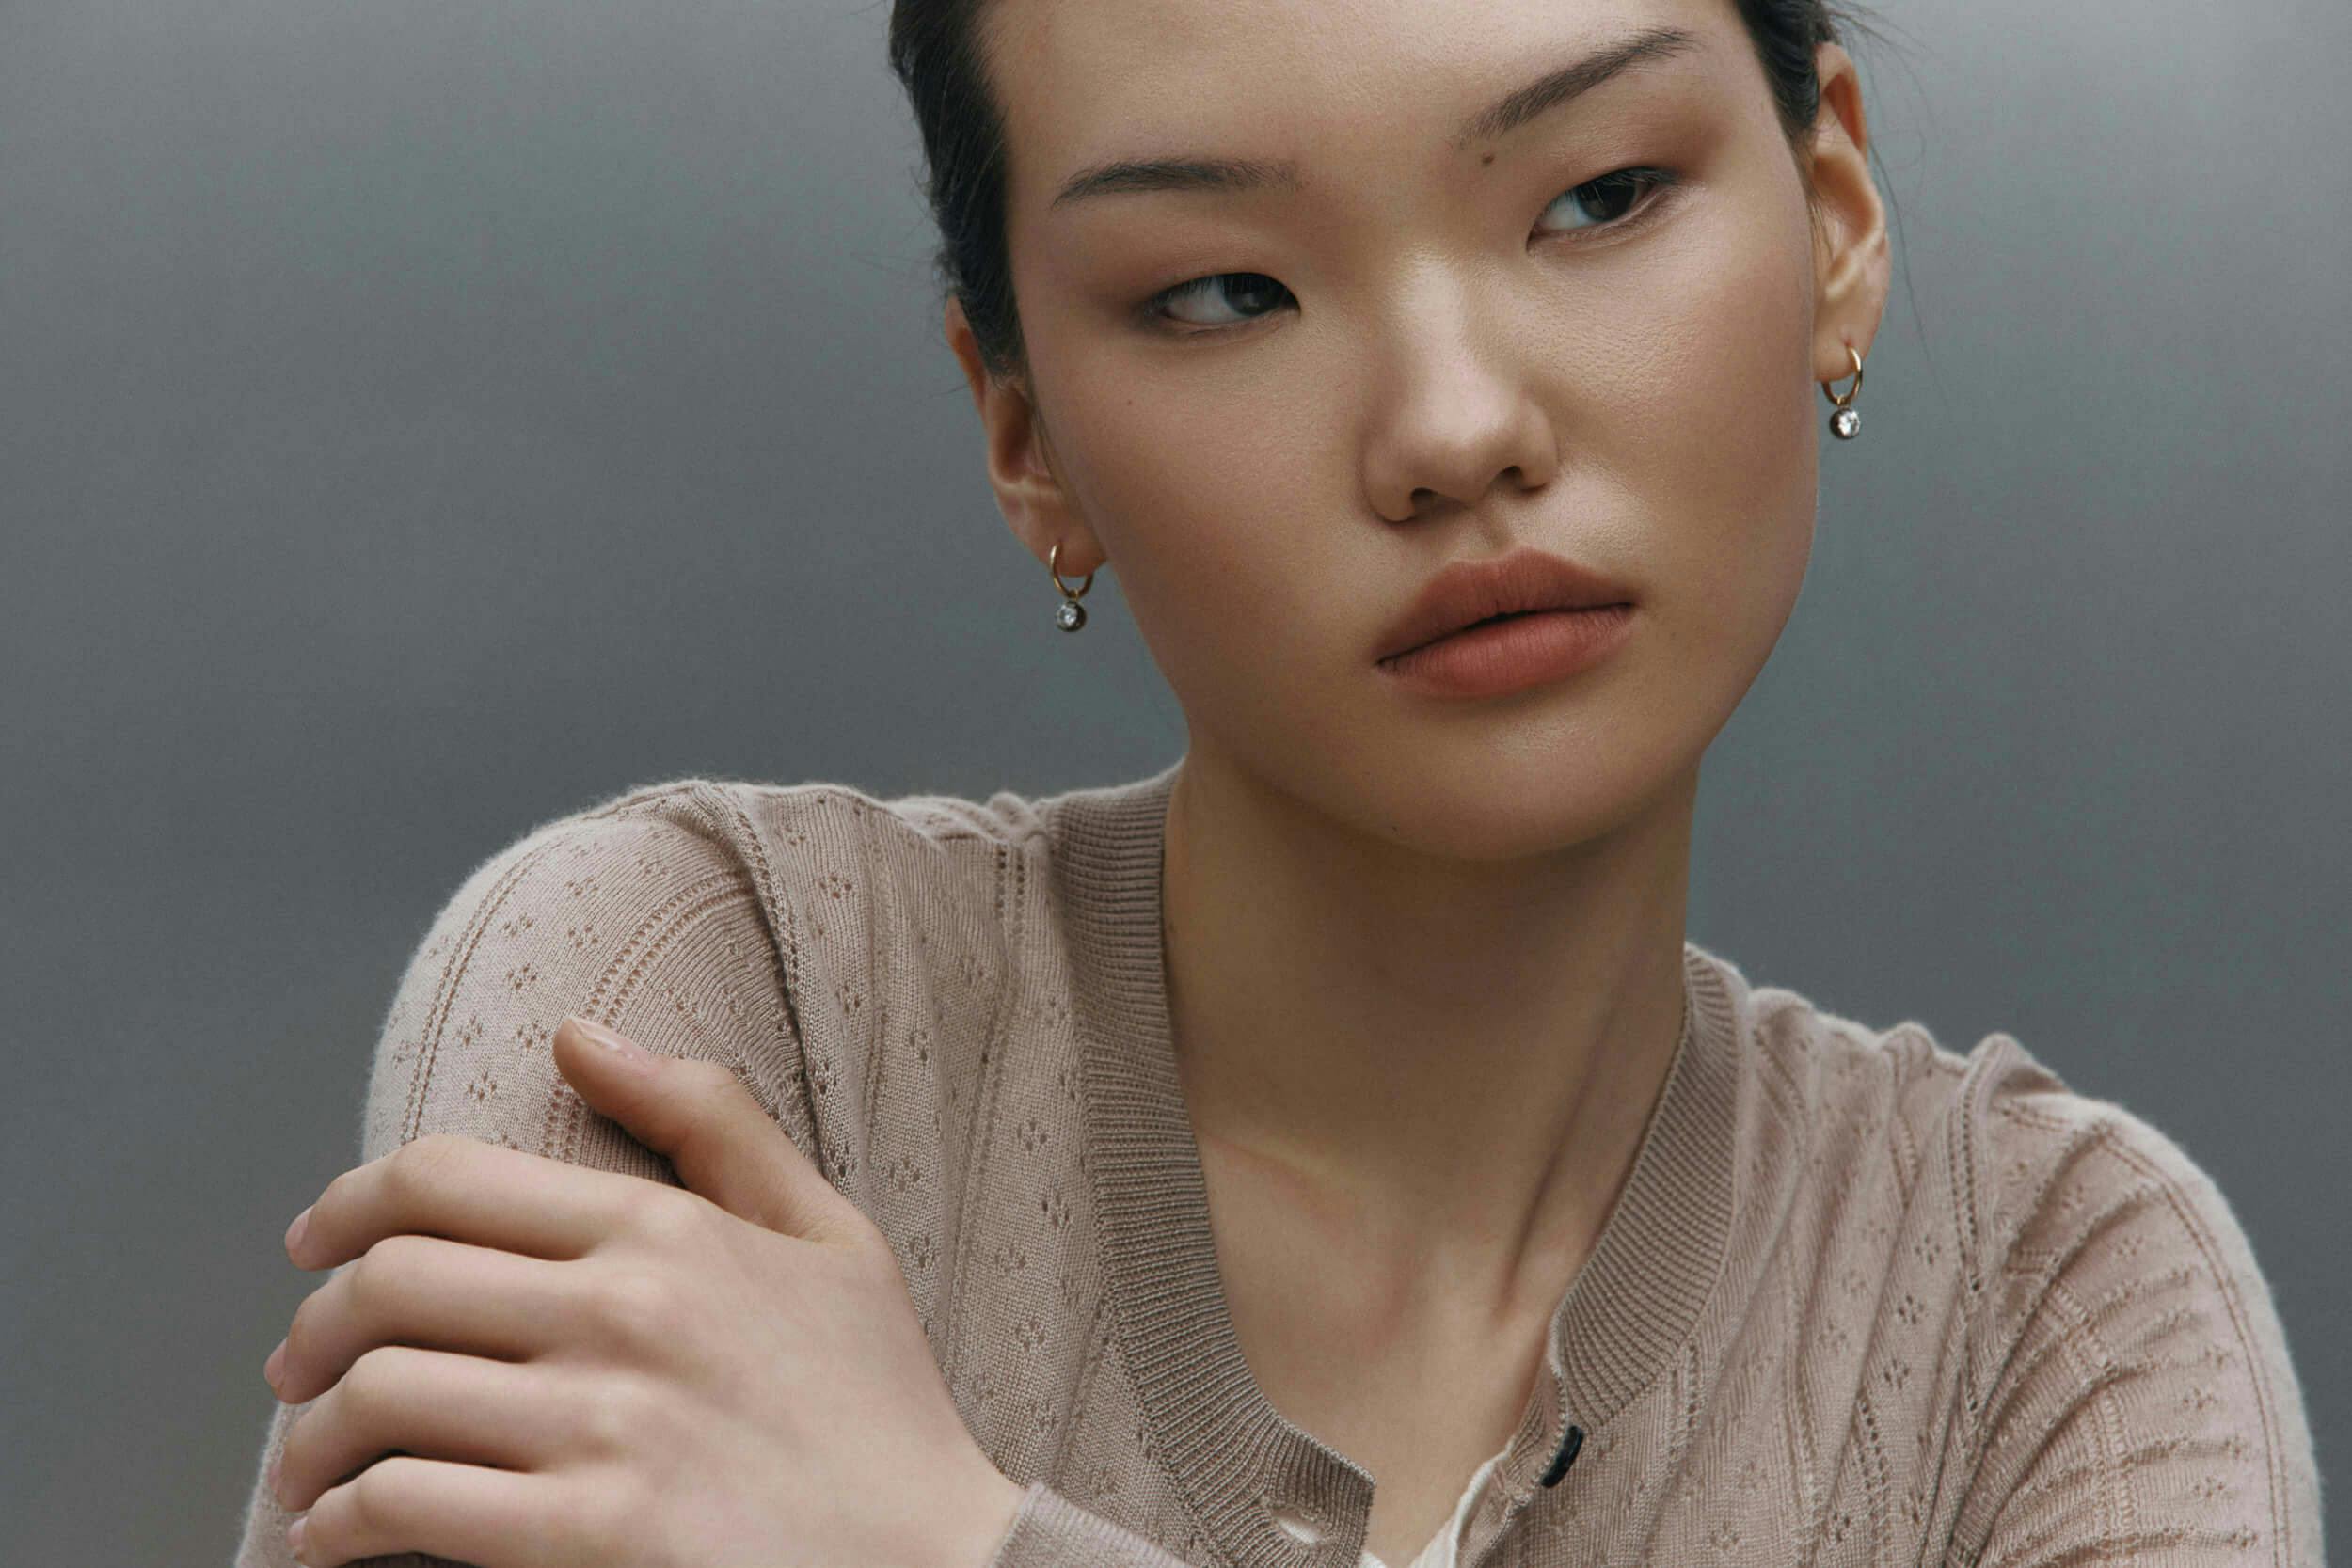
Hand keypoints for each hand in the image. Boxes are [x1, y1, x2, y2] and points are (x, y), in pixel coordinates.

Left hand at [264, 1014, 1025, 1567]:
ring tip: (308, 1464)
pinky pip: (406, 1508)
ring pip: (381, 1396)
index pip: (447, 1181)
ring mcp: (605, 1426)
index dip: (347, 1205)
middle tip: (297, 1364)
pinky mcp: (590, 1537)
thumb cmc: (879, 1408)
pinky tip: (335, 1537)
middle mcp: (624, 1311)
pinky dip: (339, 1523)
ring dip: (310, 1436)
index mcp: (668, 1229)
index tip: (312, 1243)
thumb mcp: (830, 1233)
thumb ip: (710, 1120)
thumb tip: (580, 1033)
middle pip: (391, 1284)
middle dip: (314, 1325)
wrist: (940, 1565)